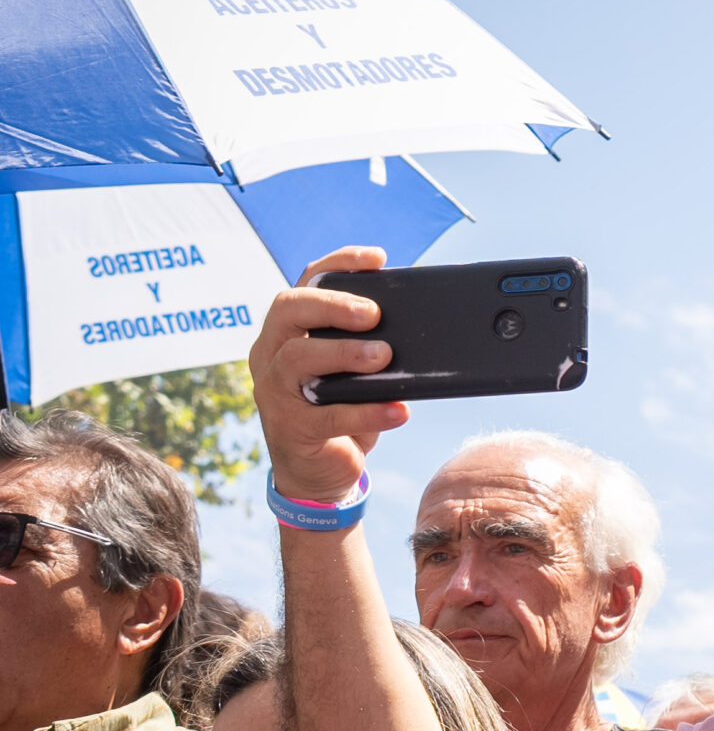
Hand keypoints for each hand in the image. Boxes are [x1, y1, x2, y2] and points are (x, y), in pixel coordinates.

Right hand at [246, 245, 405, 500]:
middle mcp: (272, 352)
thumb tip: (424, 326)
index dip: (339, 264)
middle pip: (290, 310)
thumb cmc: (341, 409)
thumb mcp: (355, 371)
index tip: (378, 259)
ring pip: (298, 358)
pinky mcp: (291, 428)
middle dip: (334, 306)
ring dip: (344, 353)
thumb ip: (372, 344)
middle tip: (375, 314)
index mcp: (289, 330)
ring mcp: (274, 391)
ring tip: (385, 356)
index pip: (306, 282)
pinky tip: (398, 410)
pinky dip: (367, 412)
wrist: (320, 472)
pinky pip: (327, 416)